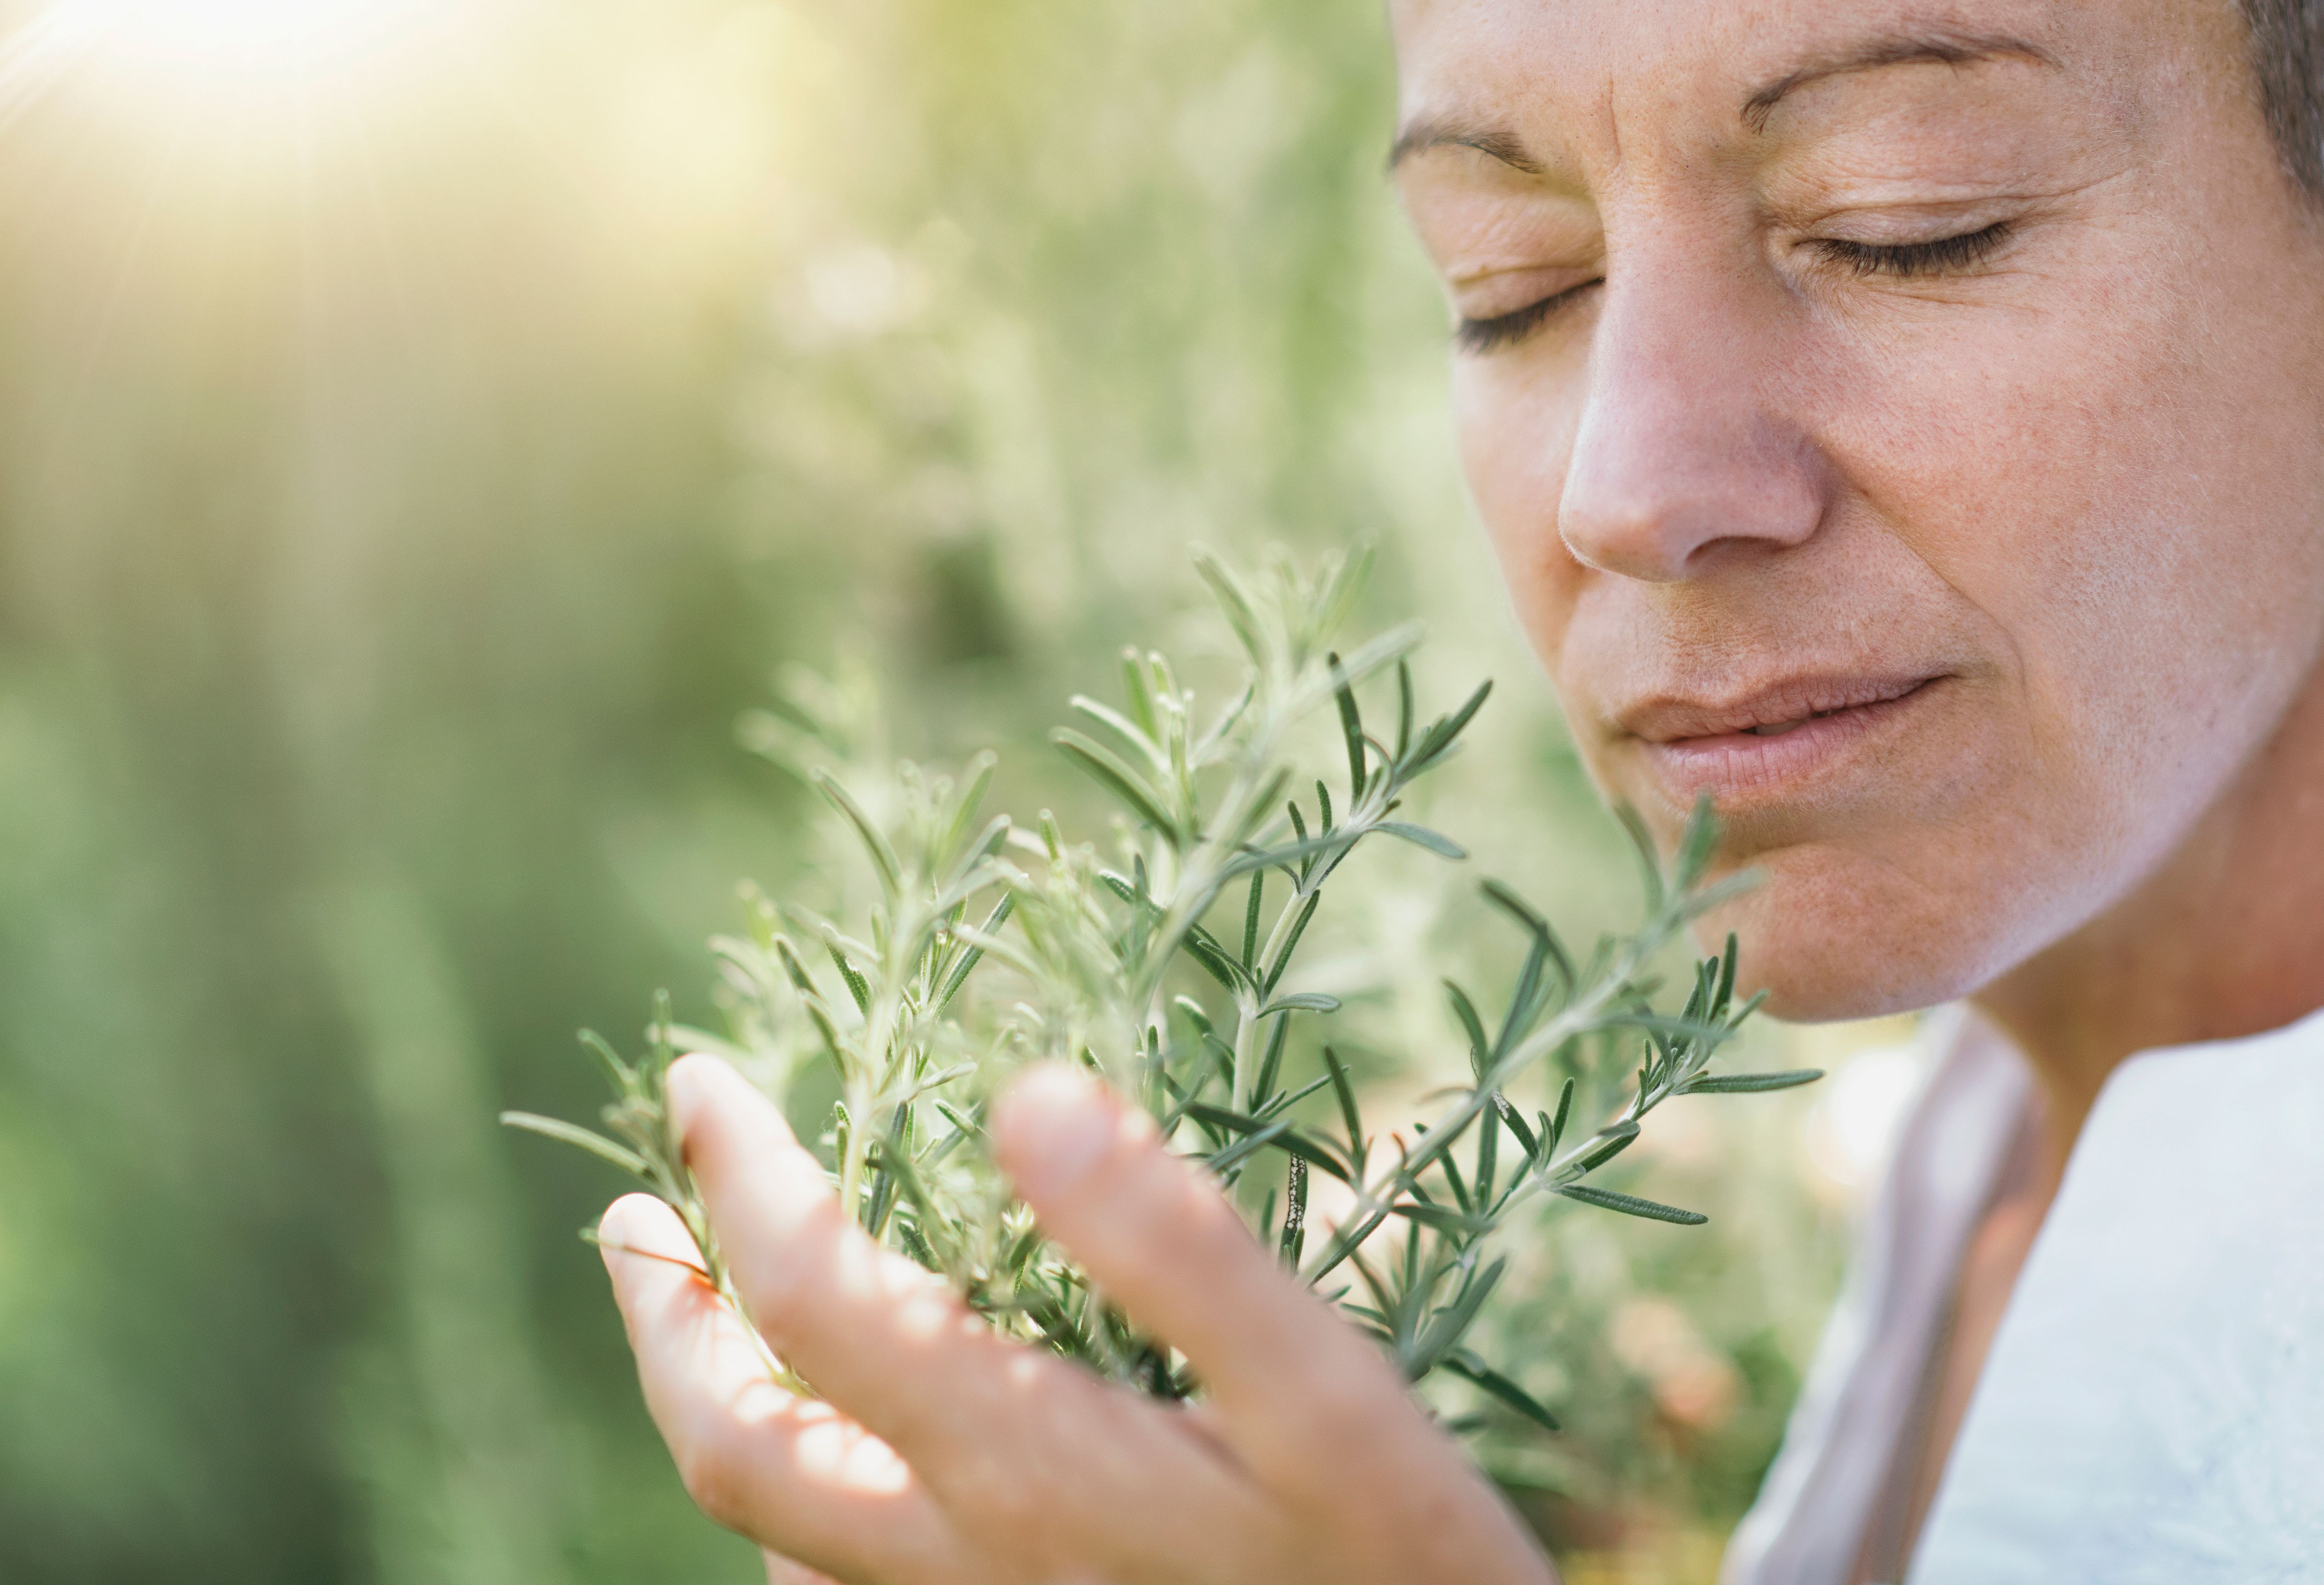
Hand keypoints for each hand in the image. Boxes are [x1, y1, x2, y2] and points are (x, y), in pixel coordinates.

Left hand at [600, 1054, 1556, 1584]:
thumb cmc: (1397, 1559)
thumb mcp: (1328, 1392)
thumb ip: (1181, 1245)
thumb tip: (1028, 1096)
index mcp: (1022, 1459)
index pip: (811, 1292)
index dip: (740, 1171)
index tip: (706, 1079)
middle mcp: (963, 1557)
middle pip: (732, 1445)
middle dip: (660, 1315)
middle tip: (635, 1204)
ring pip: (770, 1532)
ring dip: (710, 1405)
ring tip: (706, 1304)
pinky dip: (793, 1504)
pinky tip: (836, 1446)